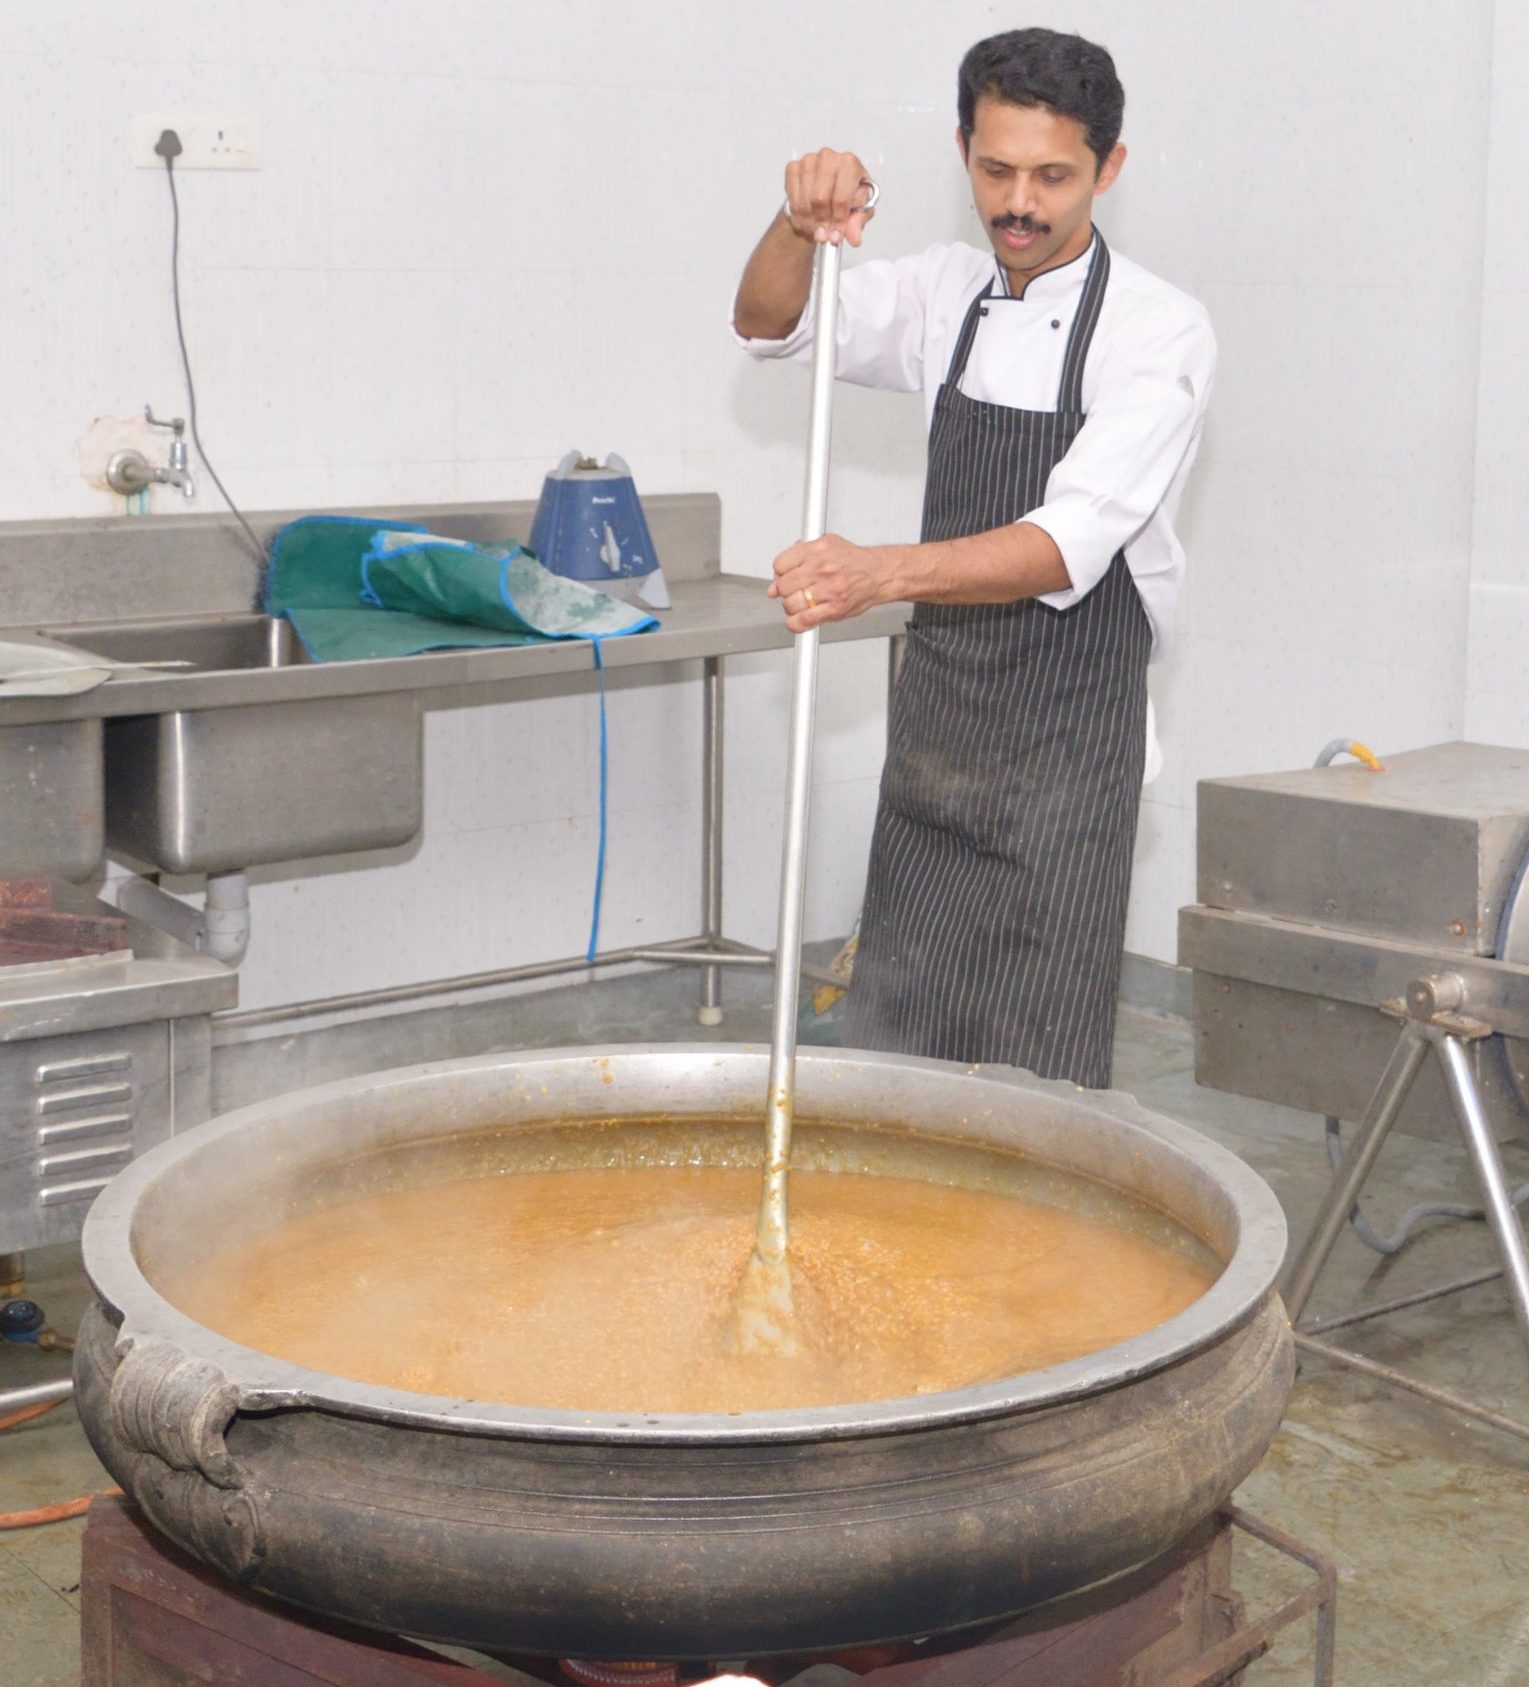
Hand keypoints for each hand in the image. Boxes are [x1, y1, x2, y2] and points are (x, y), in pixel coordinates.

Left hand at [768, 534, 891, 631]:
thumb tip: (776, 579)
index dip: (780, 573)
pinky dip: (796, 623)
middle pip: (783, 586)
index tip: (785, 577)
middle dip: (785, 591)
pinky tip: (800, 618)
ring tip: (801, 603)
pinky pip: (803, 621)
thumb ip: (800, 555)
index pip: (780, 564)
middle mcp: (821, 569)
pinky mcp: (834, 609)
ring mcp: (828, 590)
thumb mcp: (826, 544)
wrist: (878, 574)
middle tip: (794, 591)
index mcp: (817, 551)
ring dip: (792, 607)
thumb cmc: (853, 561)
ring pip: (790, 604)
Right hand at [783, 149, 876, 246]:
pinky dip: (798, 215)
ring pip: (804, 202)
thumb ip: (857, 223)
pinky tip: (806, 219)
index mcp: (850, 164)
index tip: (835, 237)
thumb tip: (854, 238)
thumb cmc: (848, 197)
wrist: (828, 190)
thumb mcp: (859, 212)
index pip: (841, 198)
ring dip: (809, 222)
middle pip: (819, 199)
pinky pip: (792, 199)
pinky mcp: (793, 168)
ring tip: (816, 228)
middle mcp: (828, 157)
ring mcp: (809, 161)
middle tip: (824, 235)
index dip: (838, 222)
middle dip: (821, 222)